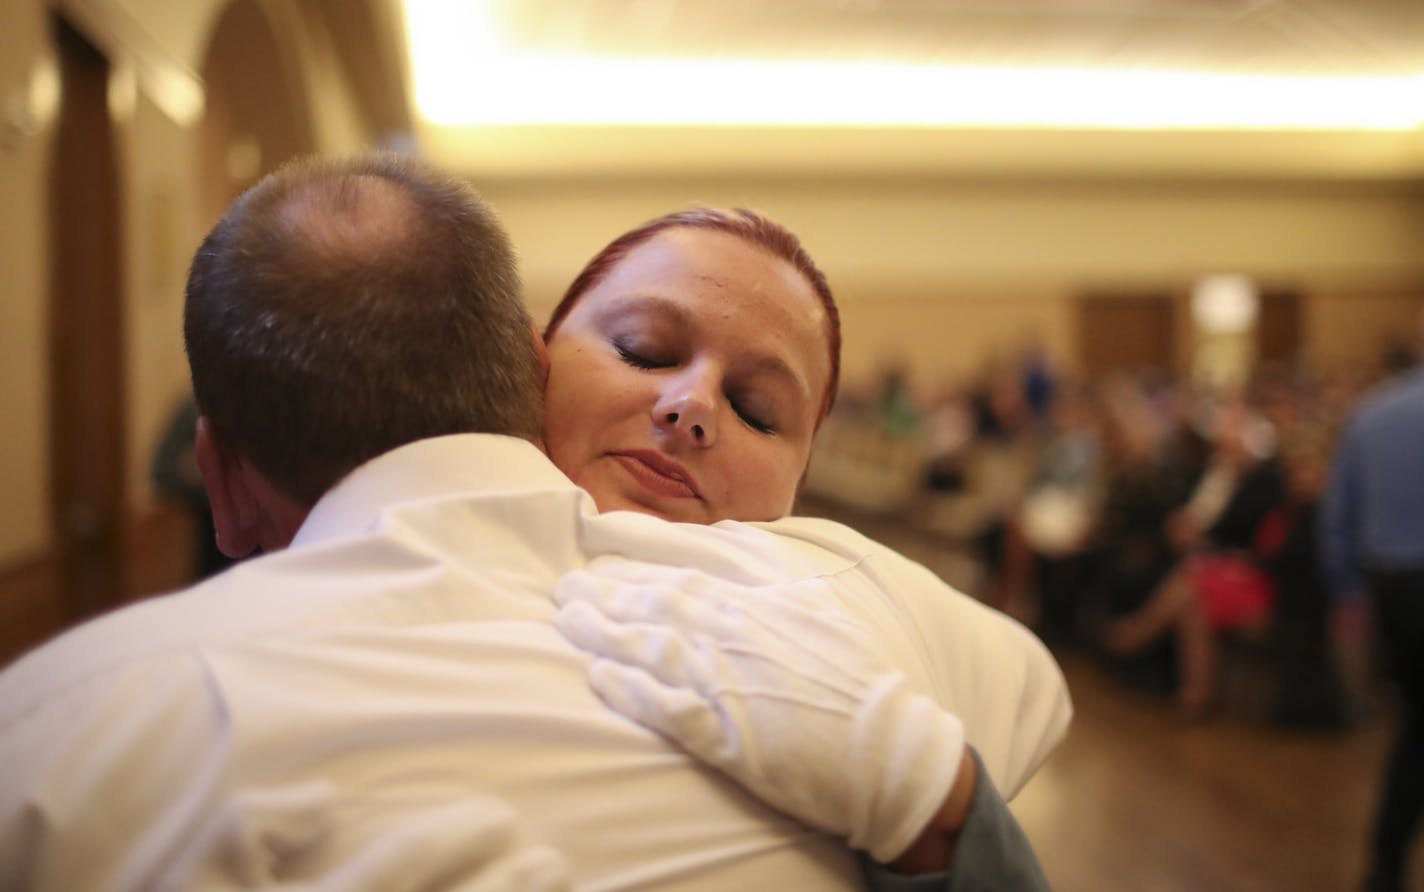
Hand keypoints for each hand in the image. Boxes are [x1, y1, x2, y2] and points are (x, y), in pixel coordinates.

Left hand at [554, 560, 966, 862]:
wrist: (889, 749)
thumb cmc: (857, 680)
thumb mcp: (817, 607)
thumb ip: (769, 575)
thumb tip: (729, 545)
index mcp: (758, 607)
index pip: (681, 577)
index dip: (632, 569)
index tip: (597, 562)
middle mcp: (736, 638)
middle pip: (655, 606)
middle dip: (604, 595)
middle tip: (565, 589)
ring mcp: (728, 685)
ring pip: (650, 647)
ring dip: (602, 632)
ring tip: (567, 620)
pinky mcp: (725, 735)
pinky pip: (664, 708)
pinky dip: (629, 690)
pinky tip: (599, 676)